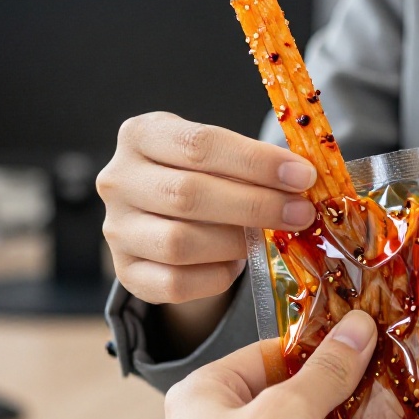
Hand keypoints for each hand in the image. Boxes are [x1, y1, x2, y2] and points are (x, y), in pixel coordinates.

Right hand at [97, 111, 317, 304]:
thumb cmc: (200, 175)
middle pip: (189, 195)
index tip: (302, 176)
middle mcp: (118, 180)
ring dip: (236, 243)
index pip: (200, 144)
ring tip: (268, 238)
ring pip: (180, 243)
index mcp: (141, 135)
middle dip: (255, 206)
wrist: (163, 215)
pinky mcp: (126, 272)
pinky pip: (174, 284)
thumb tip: (301, 181)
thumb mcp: (217, 155)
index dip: (256, 162)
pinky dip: (215, 277)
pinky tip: (235, 264)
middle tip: (300, 213)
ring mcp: (116, 229)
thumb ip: (251, 165)